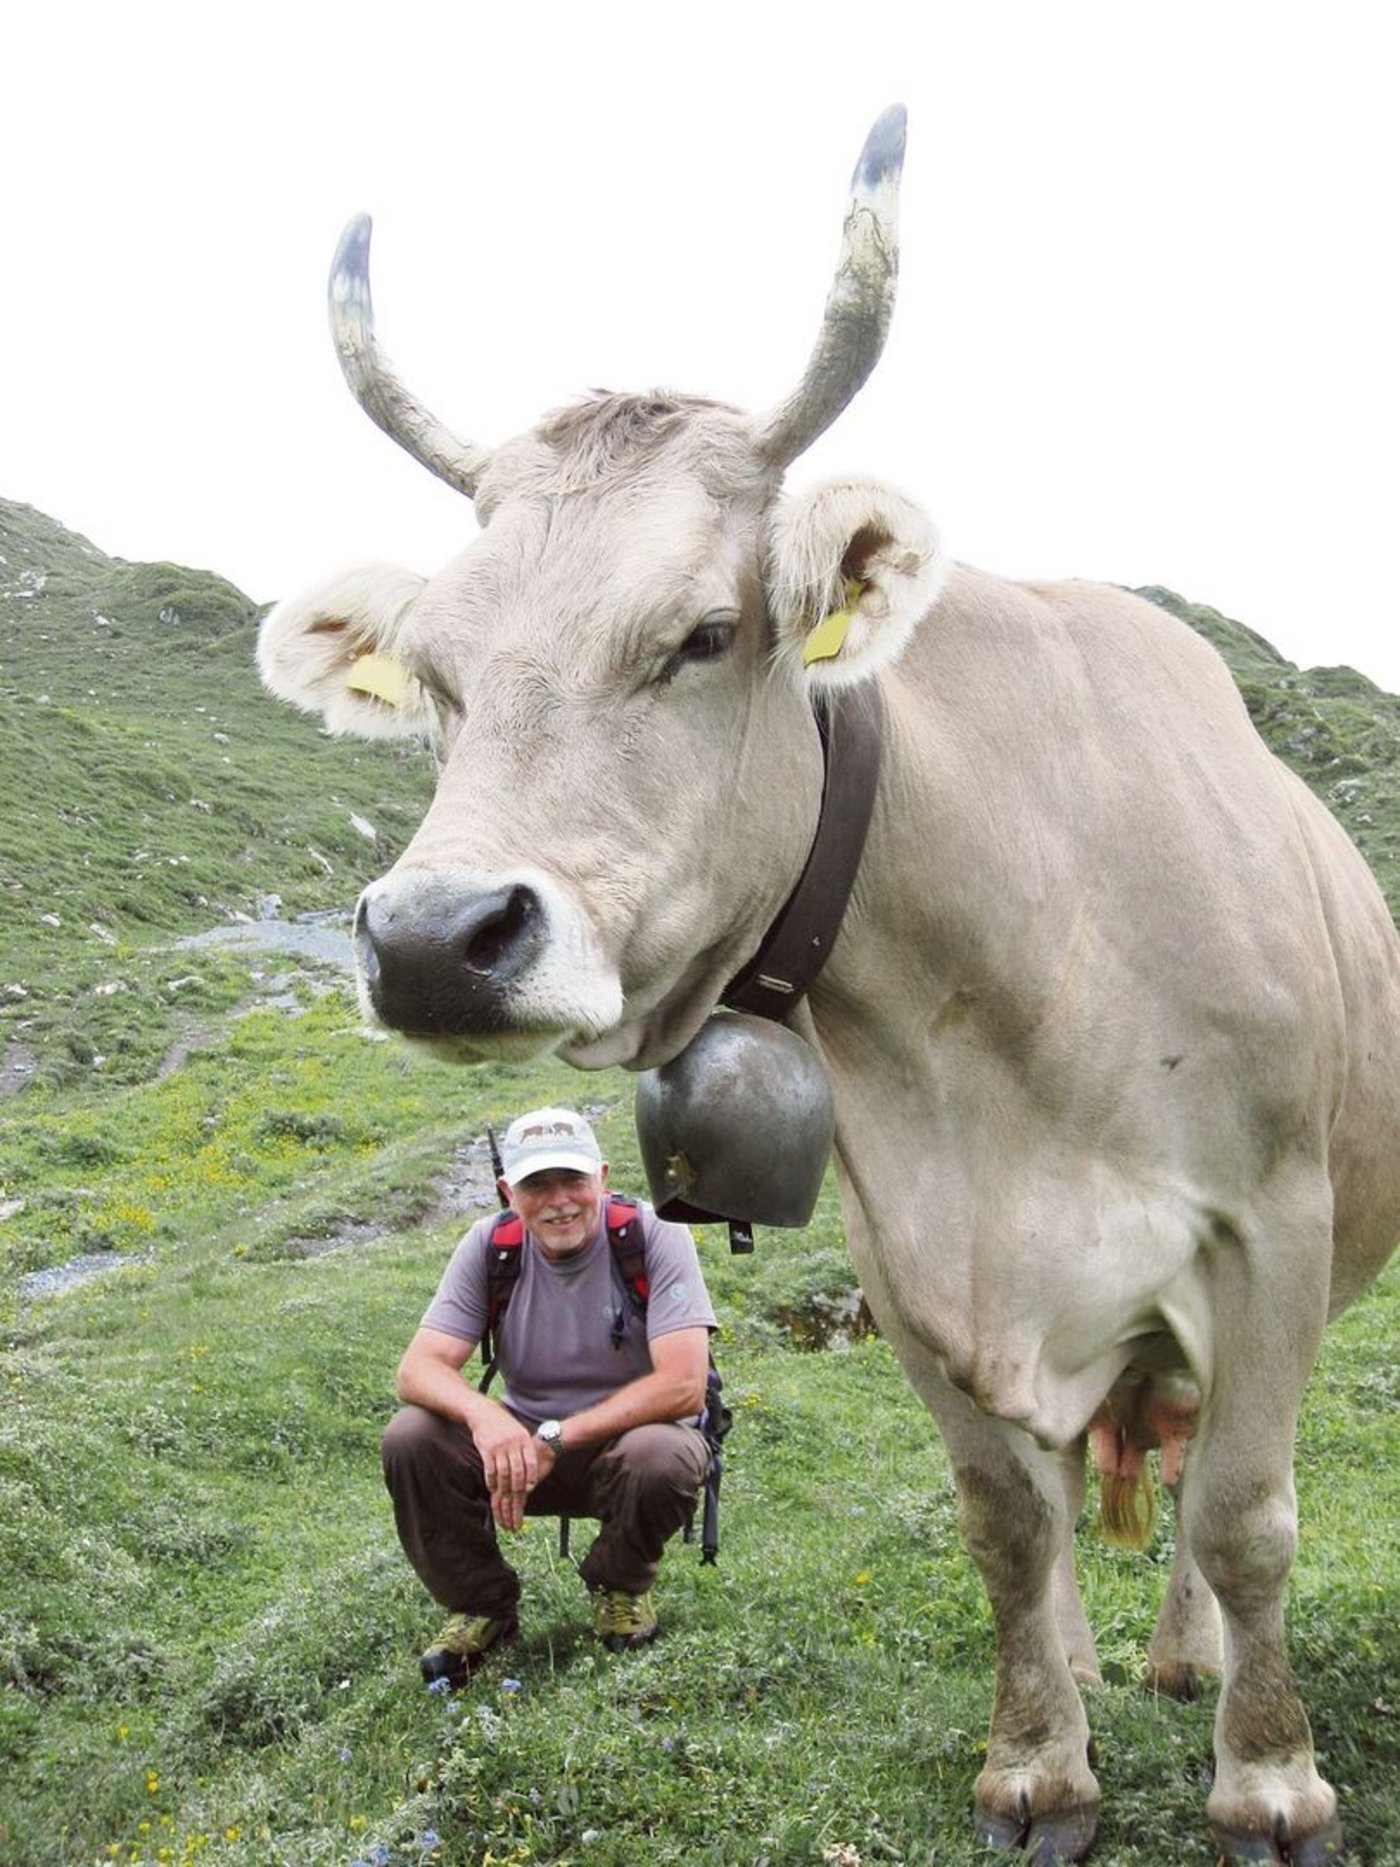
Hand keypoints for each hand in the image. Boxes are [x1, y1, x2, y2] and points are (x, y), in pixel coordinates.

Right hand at [473, 1408, 545, 1531]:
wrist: (485, 1413)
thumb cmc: (505, 1426)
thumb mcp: (520, 1432)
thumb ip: (526, 1449)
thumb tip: (533, 1469)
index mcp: (523, 1439)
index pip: (530, 1462)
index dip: (531, 1477)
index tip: (530, 1489)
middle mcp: (512, 1444)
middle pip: (517, 1471)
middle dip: (517, 1488)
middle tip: (516, 1500)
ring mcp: (499, 1447)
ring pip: (503, 1472)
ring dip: (504, 1488)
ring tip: (503, 1498)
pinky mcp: (486, 1450)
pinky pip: (490, 1469)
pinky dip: (491, 1481)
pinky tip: (492, 1488)